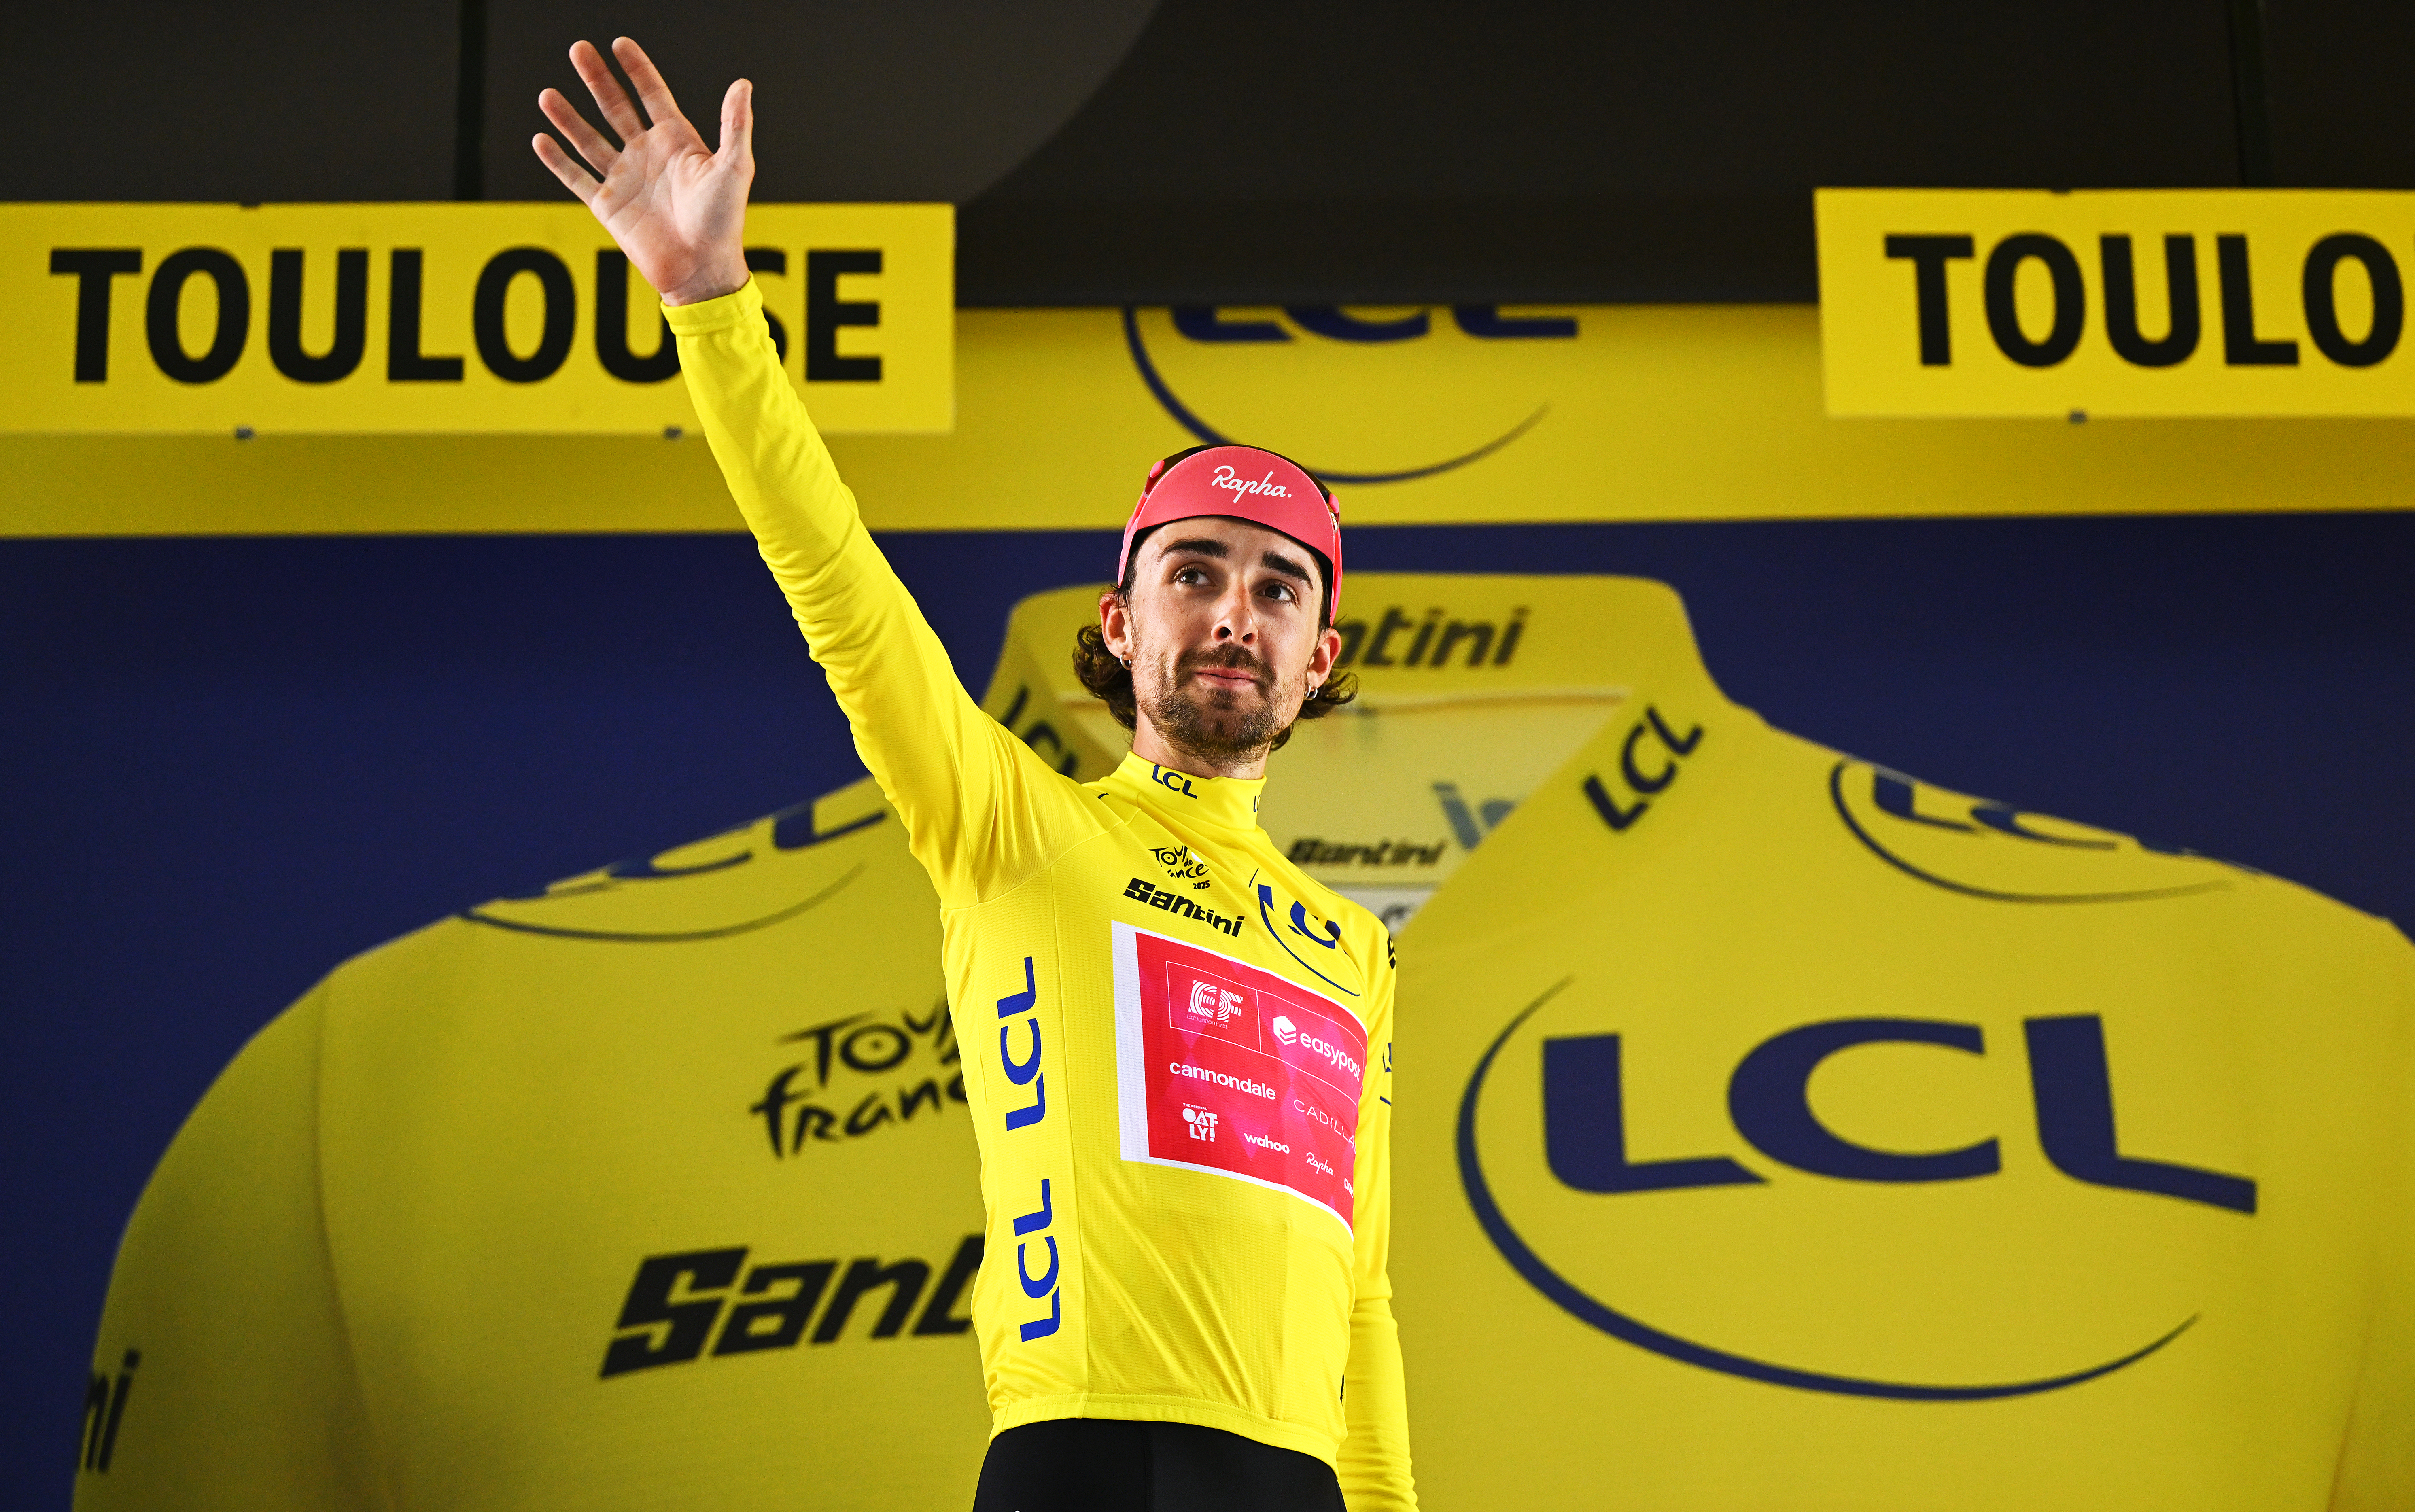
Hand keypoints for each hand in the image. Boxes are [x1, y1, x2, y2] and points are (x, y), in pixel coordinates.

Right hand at [532, 37, 751, 305]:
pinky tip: (540, 138)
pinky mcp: (607, 205)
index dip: (637, 69)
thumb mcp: (734, 168)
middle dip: (596, 79)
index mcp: (677, 142)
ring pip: (589, 139)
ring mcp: (625, 179)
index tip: (620, 44)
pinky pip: (576, 178)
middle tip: (578, 49)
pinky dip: (557, 160)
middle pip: (615, 108)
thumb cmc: (723, 222)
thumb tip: (743, 85)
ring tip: (547, 94)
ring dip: (568, 117)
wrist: (702, 270)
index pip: (653, 94)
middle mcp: (647, 155)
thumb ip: (735, 125)